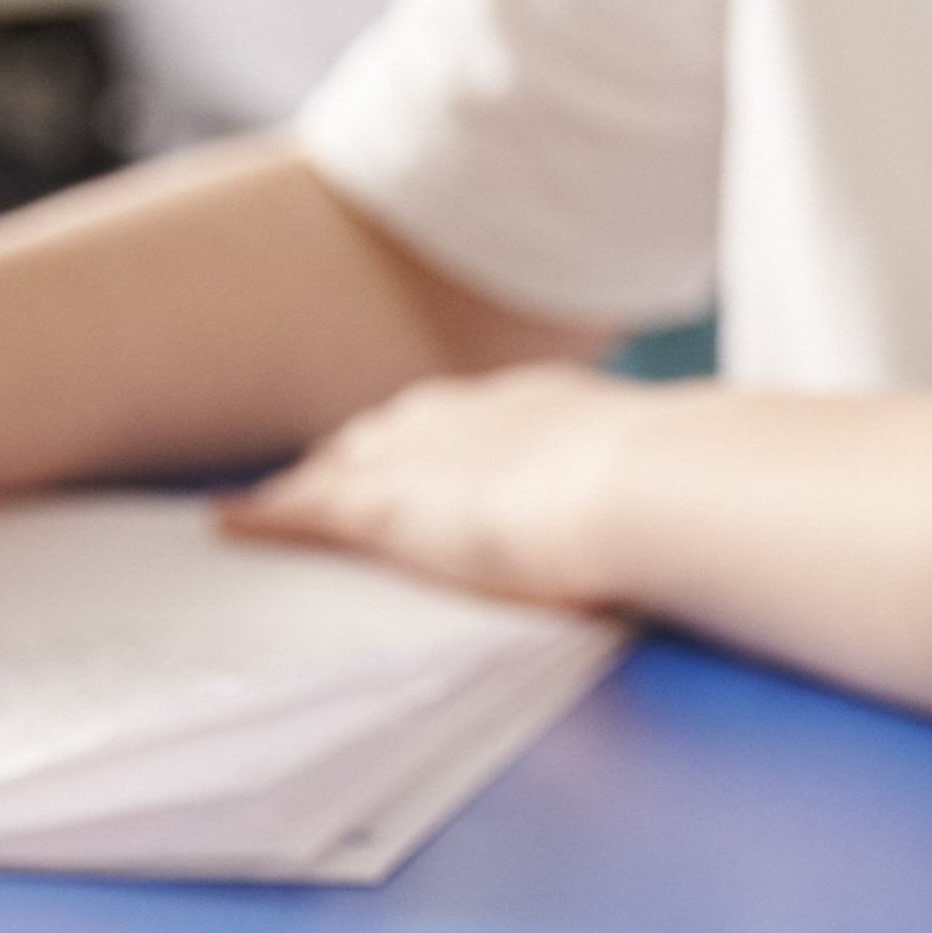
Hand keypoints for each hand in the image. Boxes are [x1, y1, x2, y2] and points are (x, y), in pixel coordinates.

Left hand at [220, 364, 658, 608]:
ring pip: (344, 463)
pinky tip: (228, 527)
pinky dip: (265, 514)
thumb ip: (661, 489)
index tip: (434, 456)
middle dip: (366, 453)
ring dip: (313, 480)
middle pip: (397, 429)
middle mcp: (472, 414)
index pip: (476, 420)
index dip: (445, 441)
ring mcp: (422, 455)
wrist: (650, 485)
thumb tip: (704, 503)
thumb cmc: (682, 490)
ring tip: (275, 504)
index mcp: (546, 406)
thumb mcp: (670, 479)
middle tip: (336, 476)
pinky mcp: (383, 506)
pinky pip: (302, 507)